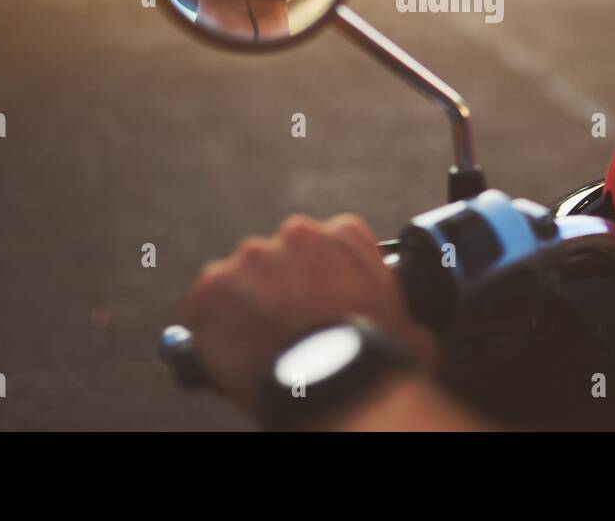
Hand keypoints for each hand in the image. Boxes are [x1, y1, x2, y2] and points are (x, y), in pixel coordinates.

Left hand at [182, 213, 438, 414]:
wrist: (337, 380)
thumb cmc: (379, 358)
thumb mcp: (409, 322)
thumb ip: (395, 308)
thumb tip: (409, 328)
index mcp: (345, 234)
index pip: (324, 245)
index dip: (318, 280)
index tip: (316, 307)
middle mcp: (297, 233)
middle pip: (279, 259)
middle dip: (280, 290)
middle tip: (288, 330)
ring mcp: (252, 257)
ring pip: (241, 281)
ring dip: (247, 307)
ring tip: (263, 348)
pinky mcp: (214, 285)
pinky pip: (206, 305)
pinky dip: (213, 327)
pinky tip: (233, 353)